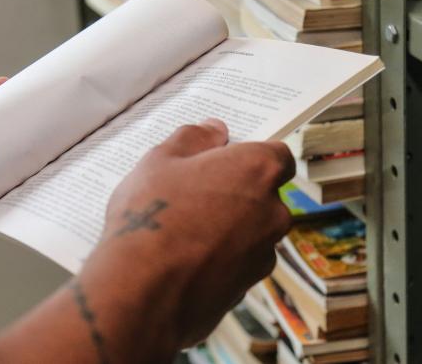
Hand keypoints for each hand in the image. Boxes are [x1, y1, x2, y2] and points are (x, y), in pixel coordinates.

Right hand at [88, 119, 294, 348]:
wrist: (143, 292)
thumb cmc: (151, 215)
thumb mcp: (161, 160)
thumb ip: (194, 138)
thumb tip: (215, 130)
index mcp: (257, 170)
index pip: (277, 155)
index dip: (250, 156)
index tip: (222, 160)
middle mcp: (272, 211)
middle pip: (264, 195)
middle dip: (235, 194)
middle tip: (192, 195)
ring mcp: (263, 254)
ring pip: (251, 232)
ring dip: (228, 229)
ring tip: (181, 232)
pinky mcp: (247, 288)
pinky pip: (236, 264)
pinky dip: (219, 261)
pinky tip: (183, 261)